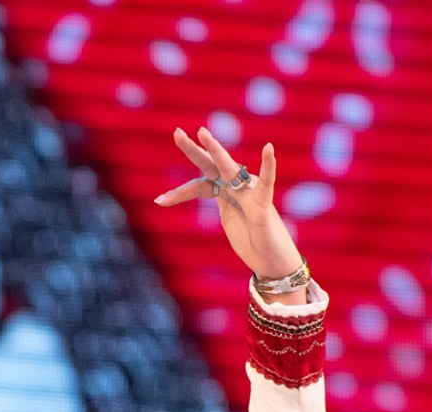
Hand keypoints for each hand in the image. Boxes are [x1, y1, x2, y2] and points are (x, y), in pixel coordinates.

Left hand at [154, 127, 305, 295]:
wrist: (272, 260)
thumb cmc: (252, 241)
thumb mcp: (230, 222)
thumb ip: (222, 205)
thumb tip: (208, 196)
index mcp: (226, 192)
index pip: (199, 184)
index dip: (179, 192)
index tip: (159, 201)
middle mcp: (237, 187)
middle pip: (210, 166)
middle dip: (193, 150)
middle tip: (176, 133)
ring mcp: (250, 193)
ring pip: (230, 169)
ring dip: (216, 151)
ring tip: (202, 133)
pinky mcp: (263, 205)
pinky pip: (266, 184)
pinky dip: (269, 166)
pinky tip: (268, 149)